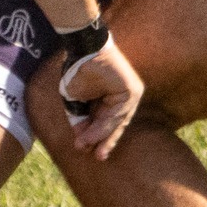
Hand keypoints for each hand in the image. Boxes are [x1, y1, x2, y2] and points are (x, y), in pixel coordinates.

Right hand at [58, 39, 142, 158]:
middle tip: (97, 158)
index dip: (96, 136)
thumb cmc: (79, 69)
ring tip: (86, 147)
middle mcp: (123, 98)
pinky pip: (117, 114)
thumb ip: (79, 116)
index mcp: (111, 98)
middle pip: (114, 125)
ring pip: (115, 122)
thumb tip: (80, 136)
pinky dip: (104, 127)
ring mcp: (129, 94)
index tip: (83, 149)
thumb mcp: (74, 98)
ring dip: (100, 136)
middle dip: (104, 142)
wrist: (84, 48)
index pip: (106, 122)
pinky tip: (92, 137)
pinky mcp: (131, 91)